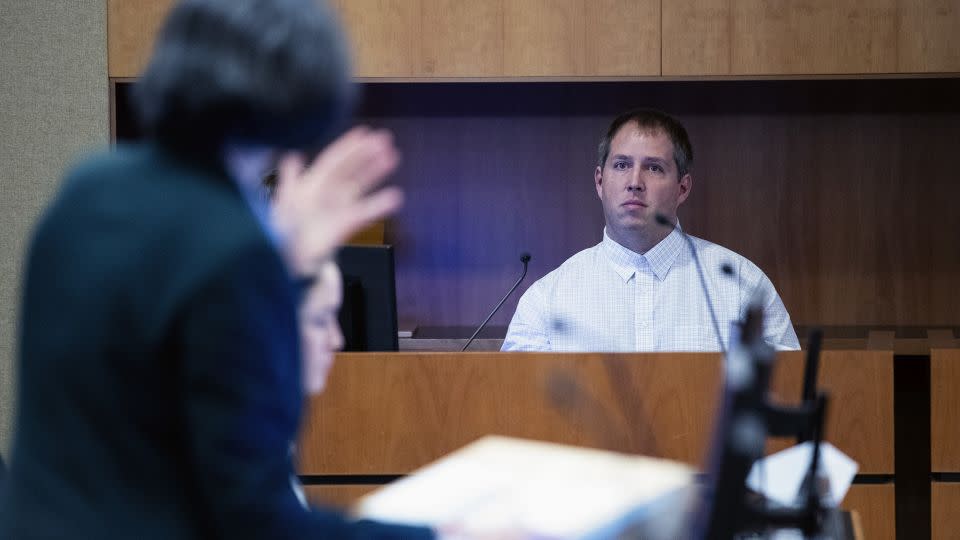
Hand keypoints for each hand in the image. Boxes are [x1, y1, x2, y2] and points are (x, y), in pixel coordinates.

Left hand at [272, 126, 402, 274]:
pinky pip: (366, 211)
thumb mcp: (284, 201)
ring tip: (392, 157)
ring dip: (376, 170)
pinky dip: (380, 204)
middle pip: (351, 168)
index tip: (364, 133)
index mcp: (312, 181)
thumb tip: (292, 156)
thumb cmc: (283, 228)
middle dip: (367, 153)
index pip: (333, 159)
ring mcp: (340, 206)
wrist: (289, 256)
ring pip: (361, 184)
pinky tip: (394, 197)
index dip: (348, 146)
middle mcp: (328, 190)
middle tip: (385, 139)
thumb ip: (289, 179)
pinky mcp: (348, 223)